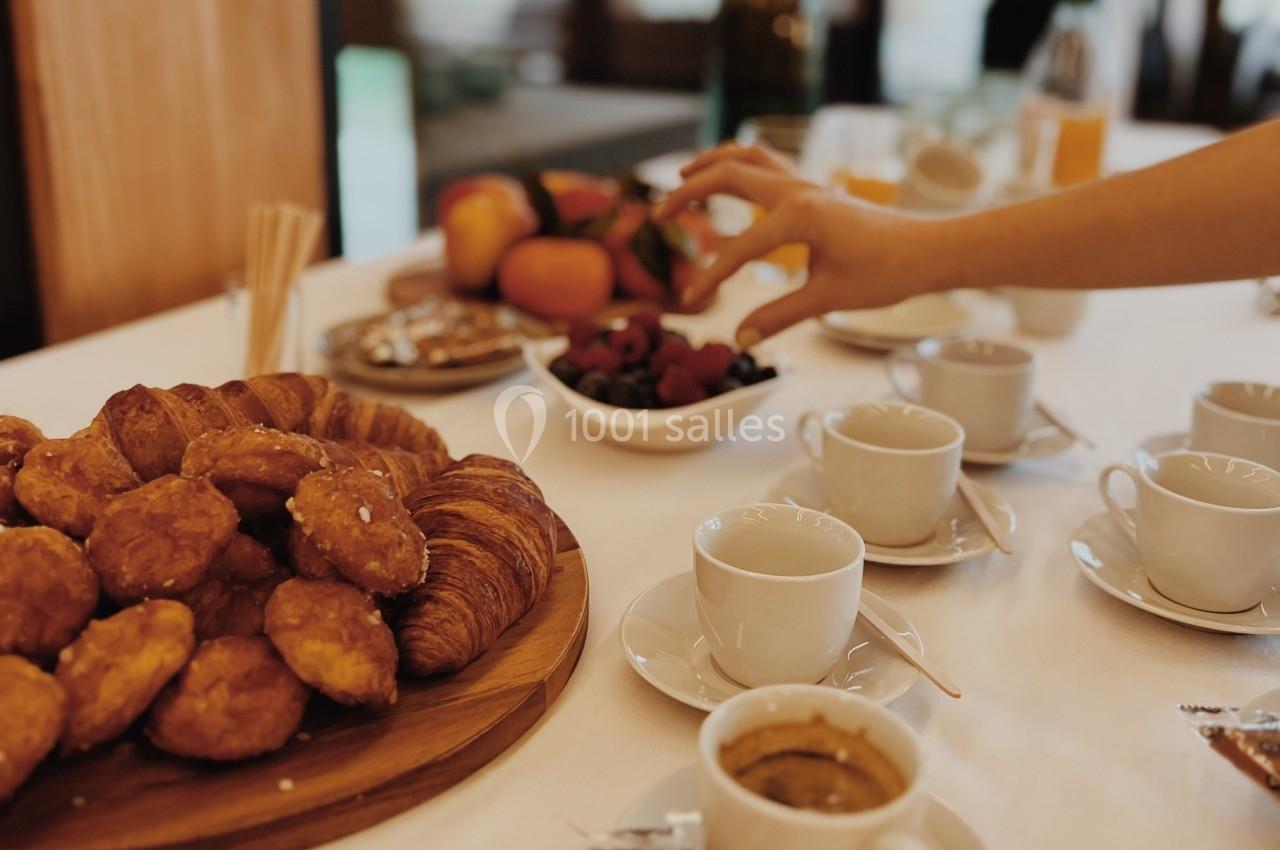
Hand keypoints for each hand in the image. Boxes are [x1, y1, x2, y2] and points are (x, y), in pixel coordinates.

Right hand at [657, 144, 937, 347]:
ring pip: (749, 157)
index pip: (740, 248)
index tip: (692, 302)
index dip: (712, 278)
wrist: (929, 251)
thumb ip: (779, 315)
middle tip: (659, 215)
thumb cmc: (887, 273)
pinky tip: (729, 173)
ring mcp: (807, 185)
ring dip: (713, 163)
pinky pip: (769, 164)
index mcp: (800, 217)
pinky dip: (742, 163)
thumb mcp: (829, 298)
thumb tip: (741, 337)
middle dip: (689, 193)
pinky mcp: (814, 189)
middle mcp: (799, 191)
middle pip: (729, 176)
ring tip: (683, 176)